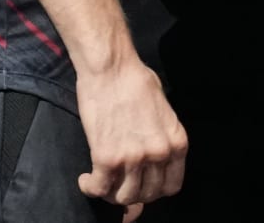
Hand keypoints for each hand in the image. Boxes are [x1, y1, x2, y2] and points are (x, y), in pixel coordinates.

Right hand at [76, 58, 187, 216]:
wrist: (111, 66)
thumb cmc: (135, 80)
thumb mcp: (164, 110)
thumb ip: (161, 137)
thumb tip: (151, 158)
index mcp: (176, 143)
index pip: (171, 186)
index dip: (154, 190)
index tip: (141, 185)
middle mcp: (158, 154)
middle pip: (147, 194)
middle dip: (132, 192)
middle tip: (118, 183)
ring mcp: (133, 158)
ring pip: (124, 197)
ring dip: (111, 193)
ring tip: (102, 181)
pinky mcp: (106, 157)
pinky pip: (99, 188)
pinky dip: (91, 187)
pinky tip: (87, 179)